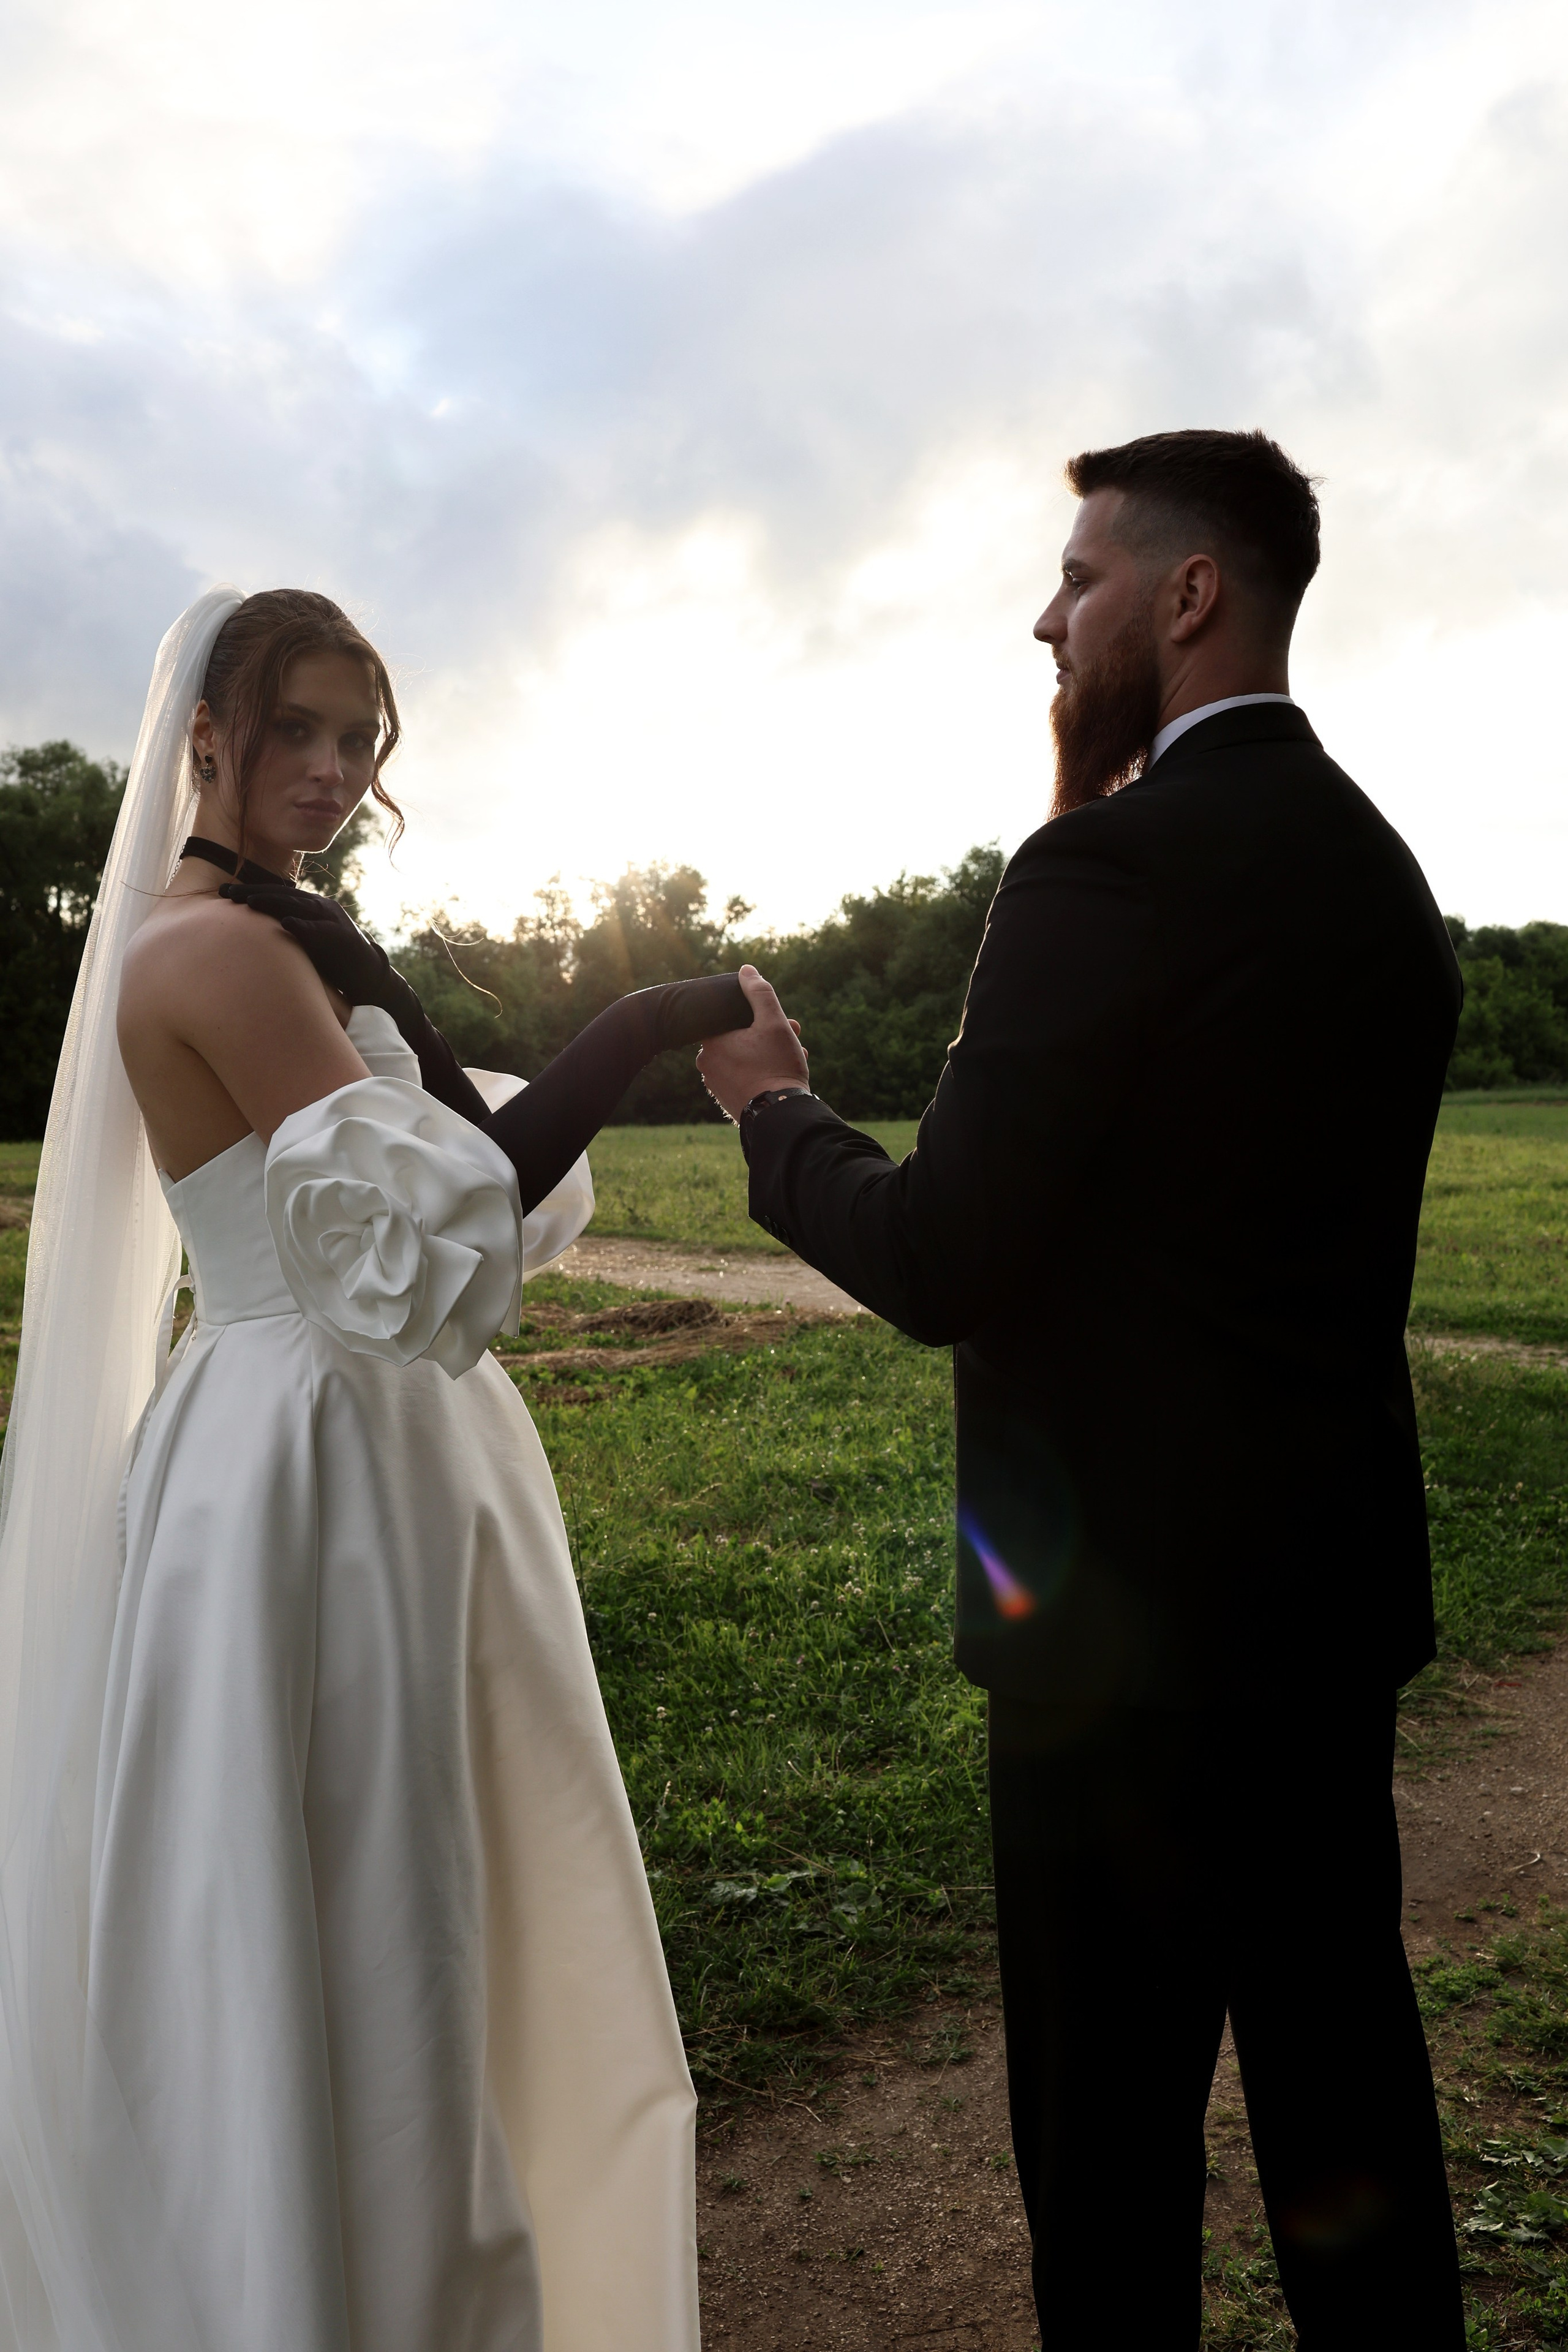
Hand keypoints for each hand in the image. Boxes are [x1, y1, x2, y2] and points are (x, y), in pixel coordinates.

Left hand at [219, 882, 406, 1014]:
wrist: (370, 978)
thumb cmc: (334, 962)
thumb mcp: (306, 941)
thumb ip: (287, 931)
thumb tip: (253, 933)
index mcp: (311, 906)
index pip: (276, 893)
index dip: (249, 890)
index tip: (222, 891)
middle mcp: (321, 907)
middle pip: (282, 894)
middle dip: (253, 892)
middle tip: (225, 892)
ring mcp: (333, 920)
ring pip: (298, 905)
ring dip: (272, 902)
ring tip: (248, 901)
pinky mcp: (343, 937)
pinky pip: (321, 929)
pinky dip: (304, 925)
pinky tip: (287, 923)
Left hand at [697, 966, 808, 1119]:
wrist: (781, 1116)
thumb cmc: (777, 1066)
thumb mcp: (773, 1022)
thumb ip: (759, 992)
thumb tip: (746, 970)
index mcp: (711, 1042)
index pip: (727, 1016)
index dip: (754, 1011)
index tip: (777, 1015)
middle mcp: (707, 1064)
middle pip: (739, 1036)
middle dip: (769, 1031)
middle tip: (795, 1031)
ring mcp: (716, 1085)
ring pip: (744, 1056)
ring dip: (768, 1050)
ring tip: (795, 1051)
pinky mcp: (727, 1100)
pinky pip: (744, 1076)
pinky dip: (762, 1070)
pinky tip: (784, 1071)